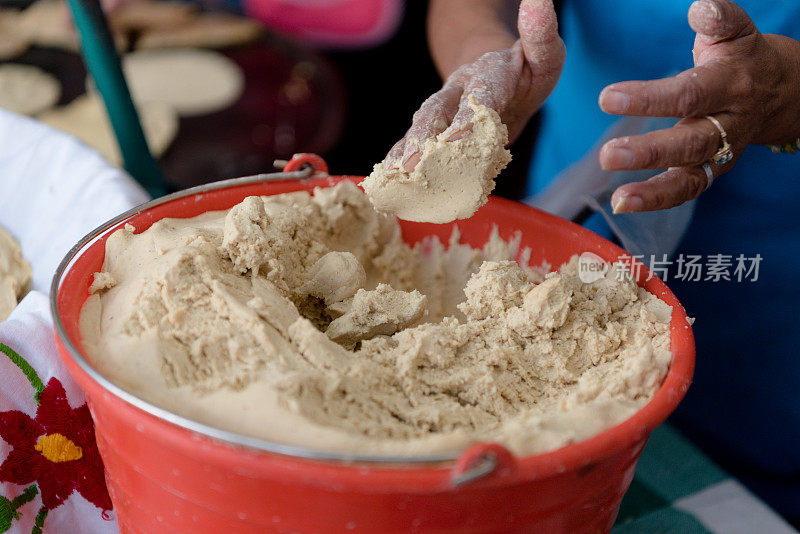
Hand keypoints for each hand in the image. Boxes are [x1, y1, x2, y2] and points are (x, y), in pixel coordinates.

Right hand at [386, 0, 564, 171]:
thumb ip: (541, 36)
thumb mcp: (544, 53)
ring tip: (394, 177)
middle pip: (437, 112)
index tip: (457, 139)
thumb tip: (538, 0)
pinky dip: (401, 162)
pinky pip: (415, 144)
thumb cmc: (525, 70)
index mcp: (488, 72)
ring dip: (406, 153)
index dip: (469, 116)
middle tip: (412, 164)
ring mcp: (443, 109)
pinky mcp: (435, 129)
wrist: (495, 72)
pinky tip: (387, 182)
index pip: (481, 95)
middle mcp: (458, 89)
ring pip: (421, 129)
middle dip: (424, 138)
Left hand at [599, 0, 799, 212]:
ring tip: (619, 198)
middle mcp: (730, 122)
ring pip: (693, 175)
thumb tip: (699, 8)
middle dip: (649, 151)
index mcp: (730, 84)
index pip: (689, 94)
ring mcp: (724, 151)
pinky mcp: (715, 170)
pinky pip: (689, 190)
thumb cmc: (740, 57)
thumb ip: (718, 21)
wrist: (783, 91)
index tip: (605, 98)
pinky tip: (625, 204)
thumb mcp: (735, 33)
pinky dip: (658, 200)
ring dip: (654, 190)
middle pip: (691, 142)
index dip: (648, 98)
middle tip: (607, 155)